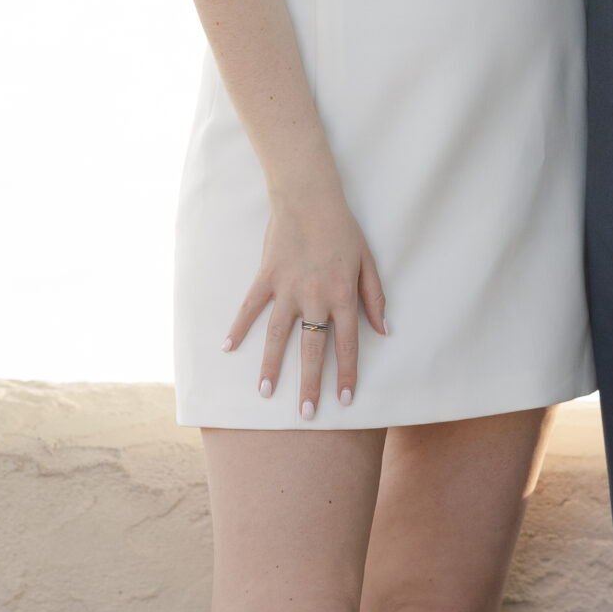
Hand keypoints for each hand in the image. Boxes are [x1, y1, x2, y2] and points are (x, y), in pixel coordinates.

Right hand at [225, 187, 388, 415]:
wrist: (310, 196)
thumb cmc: (343, 228)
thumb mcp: (367, 260)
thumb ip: (374, 297)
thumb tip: (384, 329)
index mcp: (342, 296)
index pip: (347, 344)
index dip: (347, 373)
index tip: (344, 400)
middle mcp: (315, 298)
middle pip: (312, 349)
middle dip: (310, 384)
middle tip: (307, 414)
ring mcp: (288, 289)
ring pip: (279, 336)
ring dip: (272, 366)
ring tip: (266, 393)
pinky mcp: (266, 277)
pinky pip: (250, 307)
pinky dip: (238, 326)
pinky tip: (228, 348)